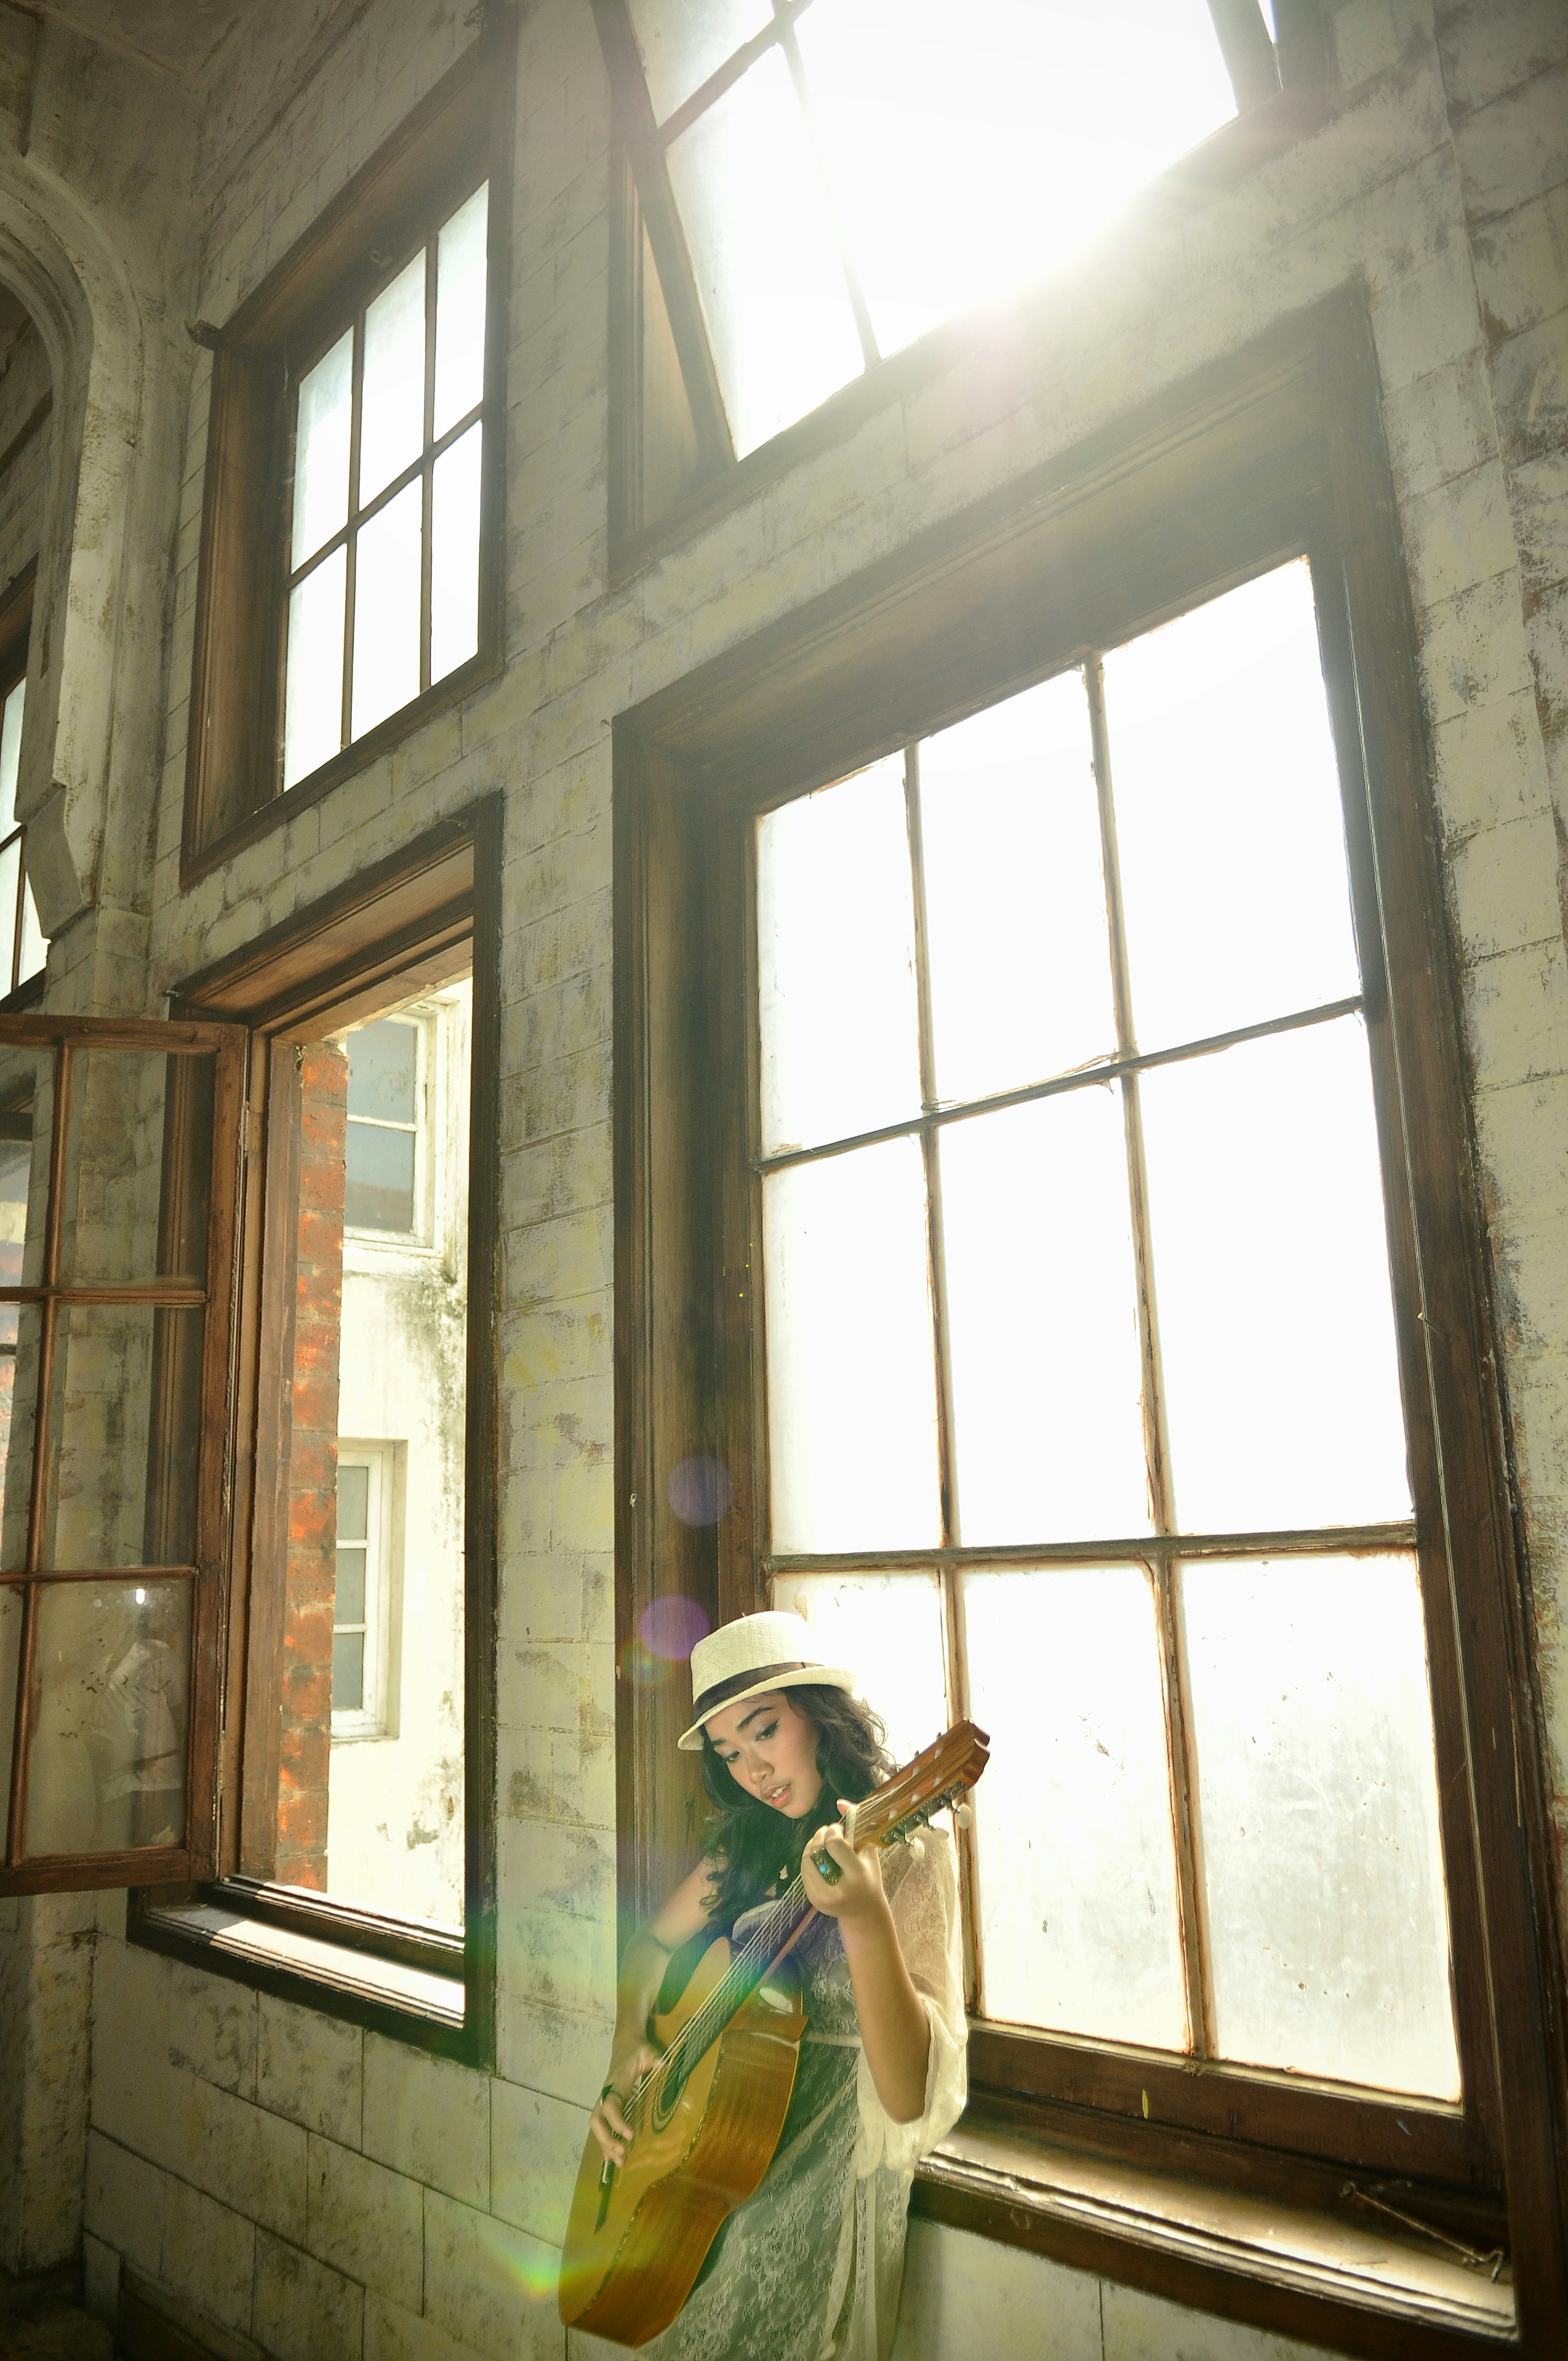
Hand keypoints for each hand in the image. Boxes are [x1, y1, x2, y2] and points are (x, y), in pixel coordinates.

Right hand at [589, 2038, 661, 2164]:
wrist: (625, 2044)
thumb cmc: (637, 2049)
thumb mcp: (648, 2050)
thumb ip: (655, 2058)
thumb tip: (665, 2066)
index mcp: (616, 2082)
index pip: (610, 2104)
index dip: (617, 2121)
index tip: (630, 2135)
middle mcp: (606, 2093)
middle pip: (596, 2120)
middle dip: (606, 2139)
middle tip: (622, 2153)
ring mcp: (605, 2101)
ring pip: (598, 2126)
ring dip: (606, 2145)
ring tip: (619, 2163)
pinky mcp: (608, 2106)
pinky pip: (603, 2127)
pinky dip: (605, 2143)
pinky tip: (612, 2158)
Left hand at [800, 1802, 889, 1926]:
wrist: (863, 1912)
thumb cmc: (870, 1879)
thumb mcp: (869, 1852)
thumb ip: (857, 1825)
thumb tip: (840, 1802)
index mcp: (856, 1875)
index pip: (834, 1844)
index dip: (833, 1830)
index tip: (839, 1829)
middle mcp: (838, 1887)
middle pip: (817, 1850)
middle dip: (821, 1835)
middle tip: (828, 1833)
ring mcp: (823, 1896)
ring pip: (806, 1859)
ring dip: (812, 1845)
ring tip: (823, 1843)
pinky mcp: (813, 1900)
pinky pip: (804, 1871)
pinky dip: (809, 1859)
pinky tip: (819, 1857)